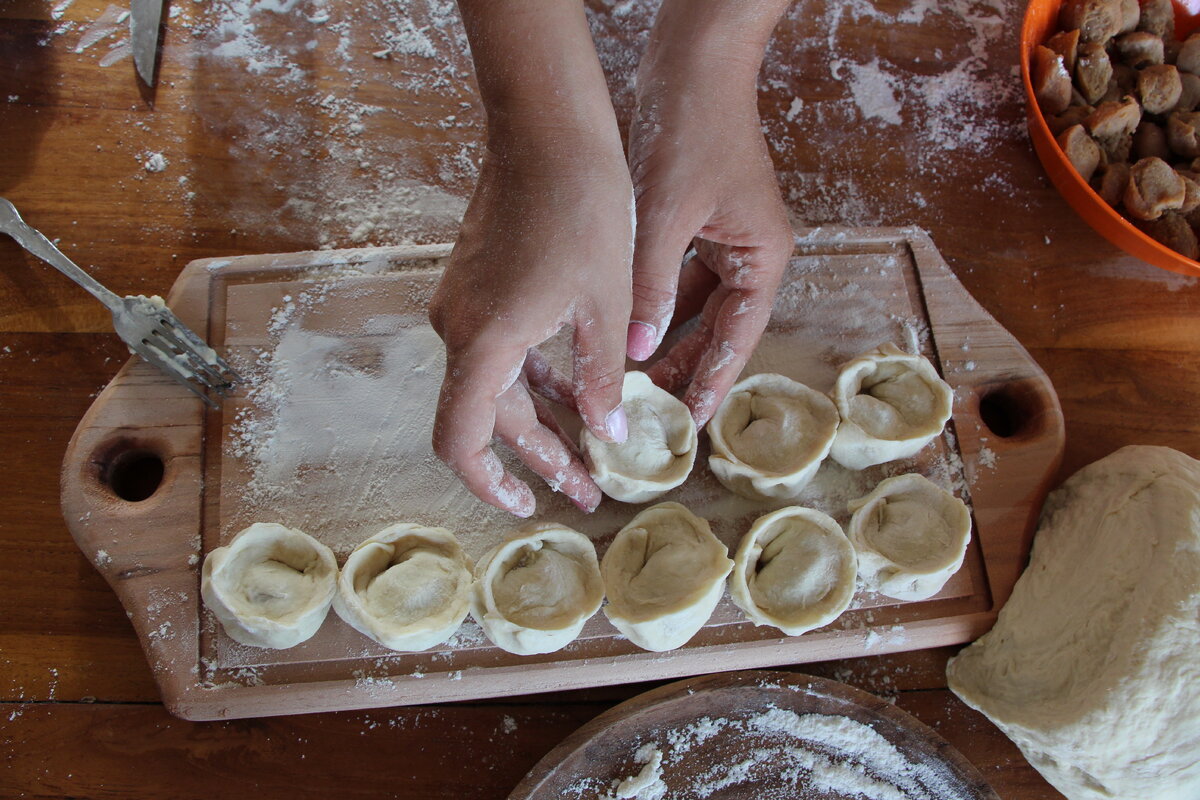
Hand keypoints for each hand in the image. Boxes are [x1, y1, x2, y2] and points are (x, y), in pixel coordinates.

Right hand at [429, 131, 633, 516]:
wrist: (548, 129)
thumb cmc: (582, 207)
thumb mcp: (606, 305)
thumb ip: (601, 378)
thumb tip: (609, 434)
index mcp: (485, 342)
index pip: (460, 442)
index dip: (489, 485)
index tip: (526, 506)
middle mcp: (460, 329)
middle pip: (489, 420)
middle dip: (540, 458)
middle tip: (588, 488)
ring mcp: (463, 305)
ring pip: (497, 385)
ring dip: (540, 420)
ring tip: (590, 450)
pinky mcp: (475, 285)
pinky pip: (499, 350)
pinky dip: (533, 378)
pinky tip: (574, 392)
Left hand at [627, 0, 793, 425]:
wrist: (692, 65)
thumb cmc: (692, 131)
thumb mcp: (666, 217)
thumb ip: (650, 285)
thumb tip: (635, 348)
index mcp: (761, 258)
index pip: (737, 339)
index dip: (712, 382)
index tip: (692, 423)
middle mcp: (749, 254)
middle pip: (717, 329)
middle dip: (684, 366)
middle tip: (651, 409)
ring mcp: (724, 239)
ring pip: (694, 307)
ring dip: (666, 337)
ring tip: (634, 381)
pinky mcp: (698, 224)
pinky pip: (679, 279)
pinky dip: (655, 303)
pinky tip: (628, 328)